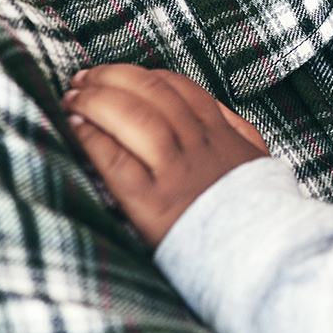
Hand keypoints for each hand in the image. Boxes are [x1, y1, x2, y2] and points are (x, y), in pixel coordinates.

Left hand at [63, 65, 269, 244]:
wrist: (259, 258)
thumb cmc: (252, 213)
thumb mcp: (256, 161)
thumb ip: (237, 129)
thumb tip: (214, 108)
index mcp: (219, 135)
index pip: (179, 88)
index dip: (141, 74)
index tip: (117, 75)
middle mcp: (197, 147)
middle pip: (151, 93)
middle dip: (112, 78)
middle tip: (83, 78)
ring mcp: (175, 173)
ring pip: (133, 117)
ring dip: (97, 101)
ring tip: (73, 98)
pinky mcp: (152, 204)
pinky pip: (116, 160)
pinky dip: (93, 138)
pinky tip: (77, 129)